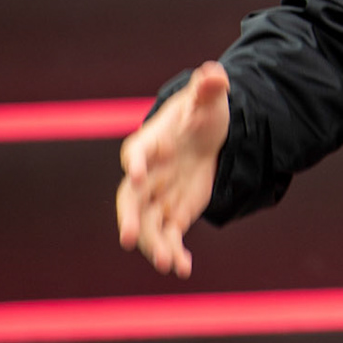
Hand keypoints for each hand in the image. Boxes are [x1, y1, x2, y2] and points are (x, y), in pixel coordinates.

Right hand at [115, 61, 229, 277]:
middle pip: (131, 199)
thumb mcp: (210, 99)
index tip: (136, 173)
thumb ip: (209, 88)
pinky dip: (173, 253)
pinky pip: (168, 237)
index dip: (136, 162)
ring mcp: (157, 197)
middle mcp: (146, 174)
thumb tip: (214, 73)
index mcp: (150, 142)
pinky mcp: (172, 214)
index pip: (137, 152)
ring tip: (165, 263)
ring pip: (148, 224)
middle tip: (129, 238)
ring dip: (154, 244)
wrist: (206, 136)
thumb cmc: (201, 113)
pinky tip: (183, 269)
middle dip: (129, 218)